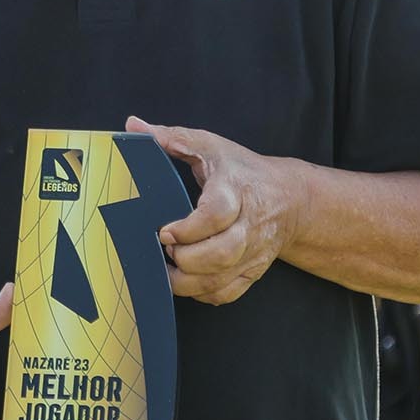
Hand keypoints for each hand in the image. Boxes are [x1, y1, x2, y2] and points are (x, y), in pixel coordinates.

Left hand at [126, 115, 298, 305]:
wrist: (287, 198)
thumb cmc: (241, 170)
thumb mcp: (209, 145)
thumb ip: (170, 137)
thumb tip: (132, 126)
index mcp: (236, 189)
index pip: (217, 214)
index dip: (188, 229)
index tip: (163, 231)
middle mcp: (249, 225)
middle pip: (221, 253)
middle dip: (185, 258)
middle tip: (165, 248)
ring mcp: (252, 252)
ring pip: (221, 279)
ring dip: (187, 280)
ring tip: (169, 265)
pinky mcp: (252, 271)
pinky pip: (226, 294)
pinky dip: (202, 293)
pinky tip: (187, 279)